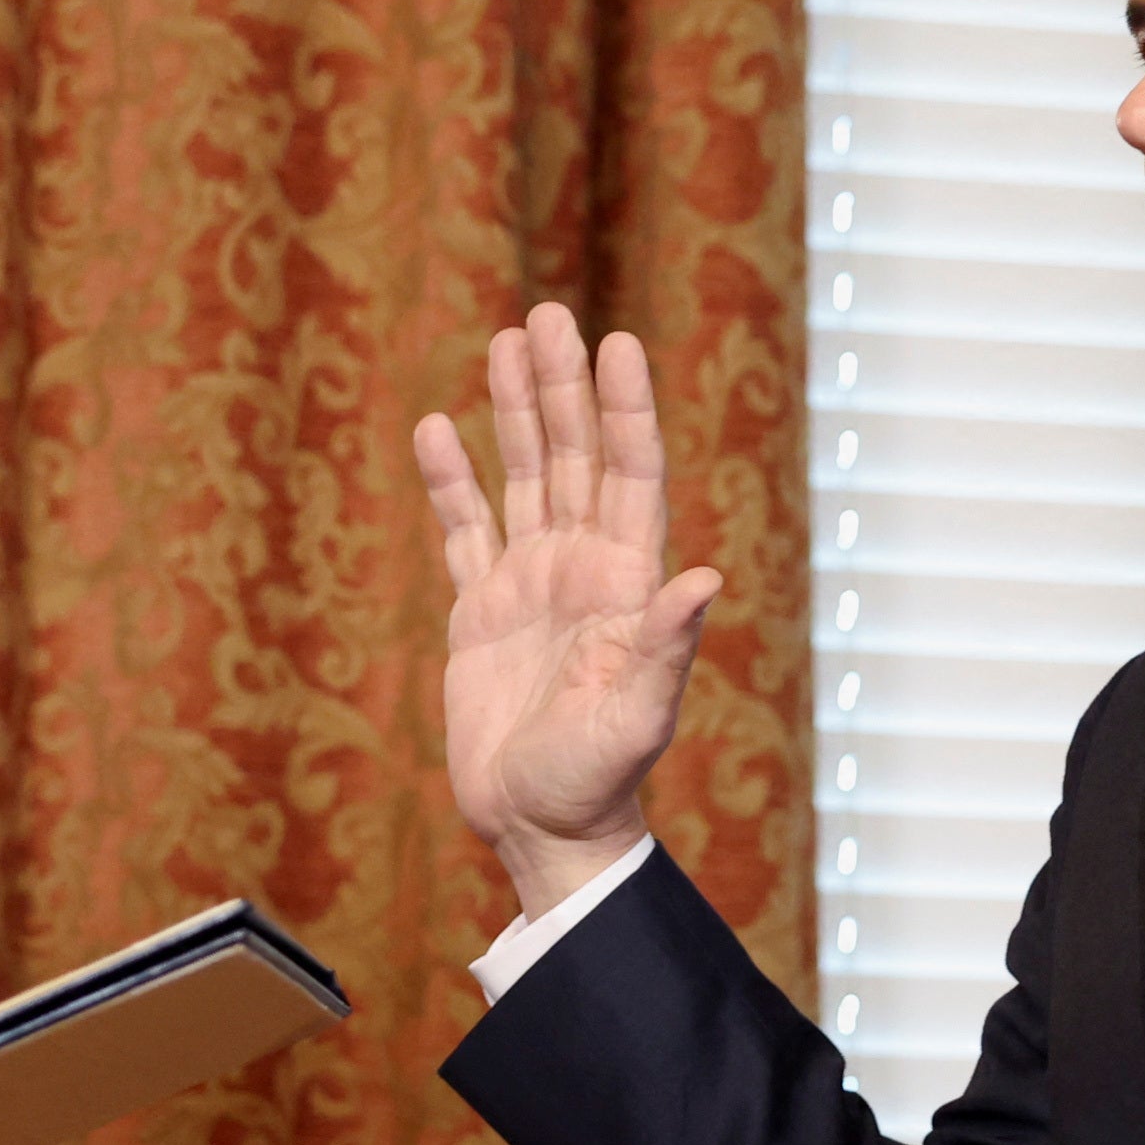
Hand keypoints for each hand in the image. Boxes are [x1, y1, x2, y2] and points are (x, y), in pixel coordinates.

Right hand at [413, 304, 722, 914]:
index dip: (624, 409)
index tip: (616, 343)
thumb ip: (665, 646)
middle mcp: (582, 569)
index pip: (629, 474)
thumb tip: (705, 578)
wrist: (542, 829)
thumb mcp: (637, 716)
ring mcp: (531, 585)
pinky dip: (453, 480)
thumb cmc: (597, 779)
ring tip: (507, 340)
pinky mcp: (481, 612)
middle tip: (550, 315)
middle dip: (563, 387)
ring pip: (524, 477)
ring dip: (517, 412)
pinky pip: (464, 530)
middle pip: (575, 457)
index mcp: (625, 583)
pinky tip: (439, 429)